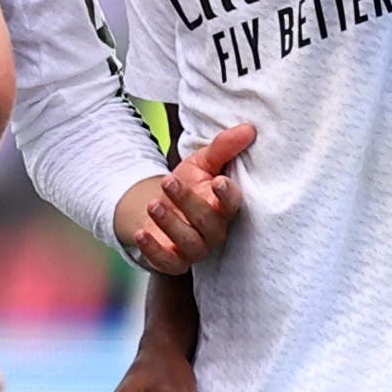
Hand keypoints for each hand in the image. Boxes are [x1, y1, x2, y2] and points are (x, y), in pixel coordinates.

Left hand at [122, 122, 254, 273]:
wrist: (160, 208)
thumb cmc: (188, 185)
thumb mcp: (202, 162)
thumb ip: (223, 147)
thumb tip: (249, 128)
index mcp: (224, 206)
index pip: (233, 204)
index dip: (228, 195)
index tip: (219, 181)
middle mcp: (215, 230)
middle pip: (207, 221)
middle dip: (188, 202)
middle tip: (168, 182)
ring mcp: (196, 248)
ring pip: (189, 242)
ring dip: (171, 224)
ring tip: (153, 204)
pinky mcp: (175, 261)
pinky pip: (168, 263)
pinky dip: (154, 251)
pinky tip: (142, 234)